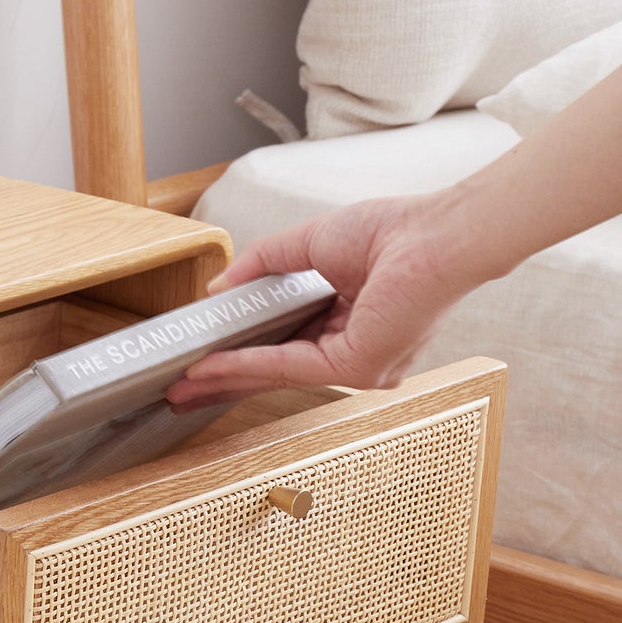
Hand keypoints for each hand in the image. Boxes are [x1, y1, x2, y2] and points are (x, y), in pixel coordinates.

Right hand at [168, 192, 472, 410]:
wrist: (439, 234)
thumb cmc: (397, 231)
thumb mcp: (310, 243)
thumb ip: (263, 264)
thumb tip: (219, 287)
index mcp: (352, 326)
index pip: (285, 346)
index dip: (240, 354)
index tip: (202, 362)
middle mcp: (356, 355)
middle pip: (274, 370)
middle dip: (224, 382)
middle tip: (183, 391)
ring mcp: (358, 368)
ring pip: (276, 375)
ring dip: (226, 379)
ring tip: (185, 386)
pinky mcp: (357, 369)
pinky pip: (289, 369)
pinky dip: (247, 366)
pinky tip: (214, 367)